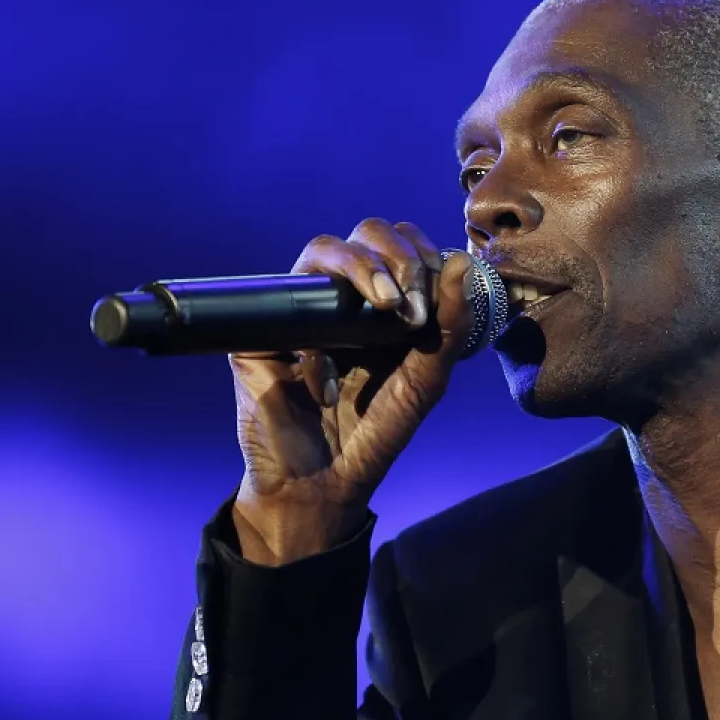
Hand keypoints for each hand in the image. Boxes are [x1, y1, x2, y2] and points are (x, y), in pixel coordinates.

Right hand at [228, 218, 474, 564]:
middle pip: (362, 234)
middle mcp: (341, 298)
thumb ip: (449, 325)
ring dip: (360, 269)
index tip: (433, 297)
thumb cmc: (377, 430)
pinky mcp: (259, 340)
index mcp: (383, 302)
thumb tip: (460, 262)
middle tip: (408, 305)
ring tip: (386, 307)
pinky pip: (286, 316)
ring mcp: (300, 313)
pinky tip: (328, 392)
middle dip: (395, 256)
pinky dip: (316, 353)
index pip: (401, 244)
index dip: (420, 253)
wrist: (325, 485)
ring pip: (320, 252)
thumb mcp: (425, 379)